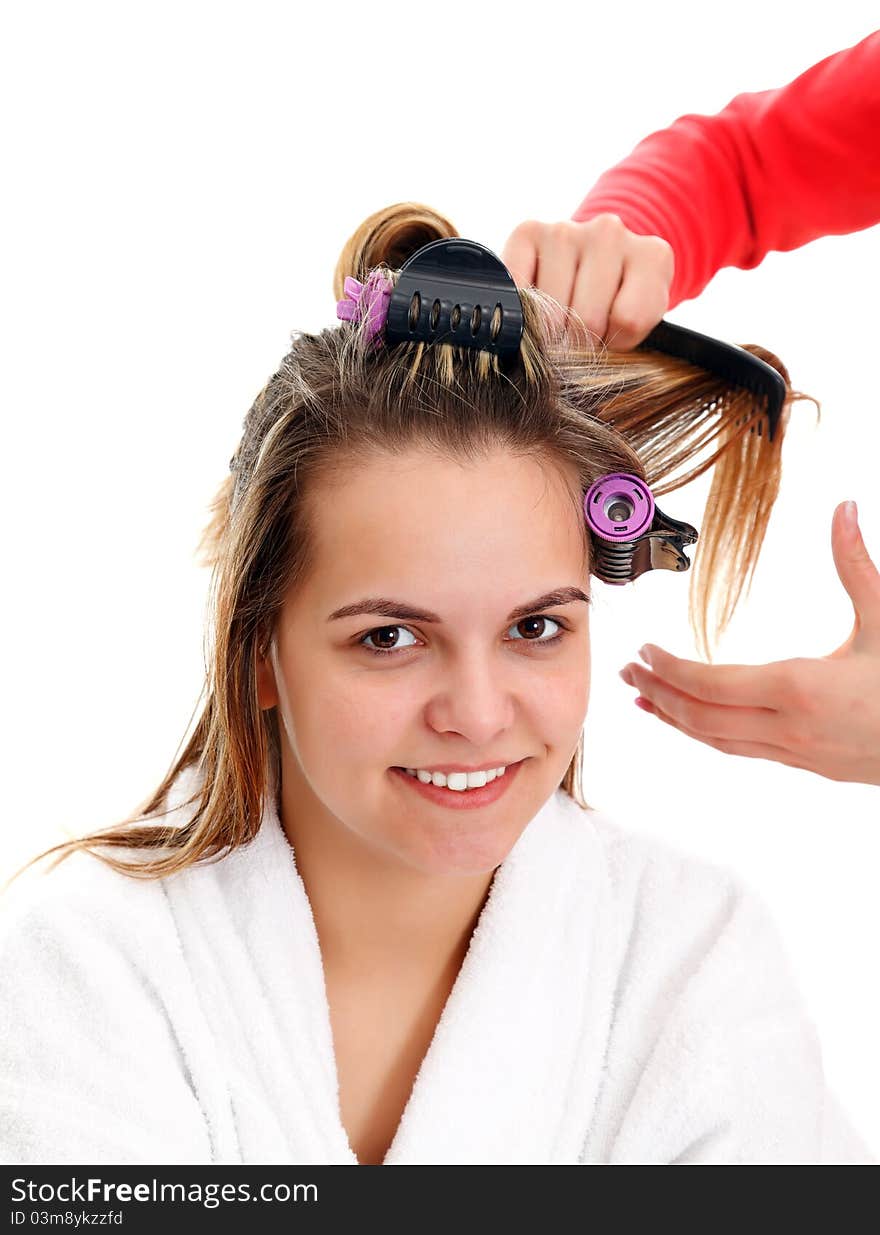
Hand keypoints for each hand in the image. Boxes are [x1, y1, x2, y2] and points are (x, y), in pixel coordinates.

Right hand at [500, 215, 672, 349]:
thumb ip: (625, 333)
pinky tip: (535, 303)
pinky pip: (519, 292)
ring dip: (551, 329)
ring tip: (561, 317)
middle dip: (580, 341)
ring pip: (552, 312)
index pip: (629, 320)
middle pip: (587, 318)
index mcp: (651, 256)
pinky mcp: (528, 232)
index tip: (612, 335)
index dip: (615, 343)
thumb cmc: (615, 304)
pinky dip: (521, 310)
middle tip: (581, 332)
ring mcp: (566, 230)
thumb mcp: (638, 325)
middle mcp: (609, 231)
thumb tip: (570, 351)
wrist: (586, 267)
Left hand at [618, 502, 879, 786]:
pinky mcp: (803, 764)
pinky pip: (738, 749)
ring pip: (715, 739)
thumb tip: (845, 509)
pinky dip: (705, 733)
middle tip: (626, 670)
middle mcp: (788, 726)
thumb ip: (857, 565)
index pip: (710, 683)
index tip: (645, 648)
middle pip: (700, 714)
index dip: (670, 667)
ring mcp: (794, 752)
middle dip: (657, 691)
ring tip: (643, 696)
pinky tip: (690, 721)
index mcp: (801, 688)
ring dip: (674, 717)